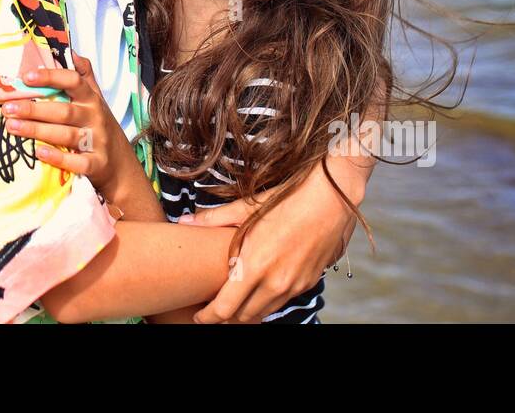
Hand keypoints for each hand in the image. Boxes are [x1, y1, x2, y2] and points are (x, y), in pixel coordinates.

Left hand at [4, 52, 130, 193]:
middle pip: (63, 111)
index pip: (73, 81)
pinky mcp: (96, 164)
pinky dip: (58, 157)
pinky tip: (38, 152)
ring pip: (66, 135)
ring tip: (11, 127)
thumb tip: (71, 51)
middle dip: (34, 109)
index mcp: (92, 99)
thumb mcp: (97, 99)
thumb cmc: (100, 127)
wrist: (122, 165)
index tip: (26, 77)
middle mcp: (95, 117)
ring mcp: (97, 141)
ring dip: (37, 131)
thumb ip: (84, 76)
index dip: (51, 77)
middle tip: (8, 108)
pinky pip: (77, 162)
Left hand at [179, 159, 362, 322]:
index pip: (225, 308)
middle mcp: (275, 282)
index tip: (198, 315)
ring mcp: (294, 285)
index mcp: (255, 266)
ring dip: (247, 309)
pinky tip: (261, 285)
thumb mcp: (246, 207)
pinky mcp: (308, 282)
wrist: (331, 198)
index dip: (208, 317)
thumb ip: (213, 219)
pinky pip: (282, 300)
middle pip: (243, 316)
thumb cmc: (287, 199)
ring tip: (235, 297)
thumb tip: (184, 221)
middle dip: (226, 315)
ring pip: (263, 312)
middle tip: (213, 306)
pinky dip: (267, 300)